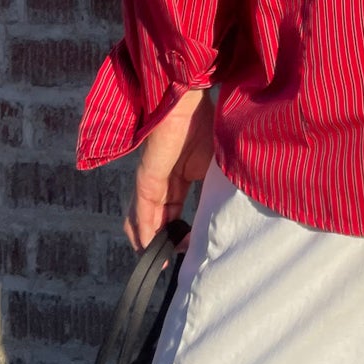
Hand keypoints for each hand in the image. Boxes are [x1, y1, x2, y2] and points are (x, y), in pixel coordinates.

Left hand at [126, 89, 213, 249]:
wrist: (188, 101)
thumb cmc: (206, 123)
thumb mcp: (215, 164)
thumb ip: (214, 186)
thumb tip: (221, 212)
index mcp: (179, 174)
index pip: (173, 209)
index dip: (178, 230)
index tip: (189, 246)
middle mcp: (162, 179)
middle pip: (155, 217)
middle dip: (161, 240)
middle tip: (168, 261)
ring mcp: (152, 180)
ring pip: (141, 218)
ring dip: (148, 240)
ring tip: (156, 260)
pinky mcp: (146, 179)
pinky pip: (142, 212)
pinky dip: (146, 232)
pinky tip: (150, 247)